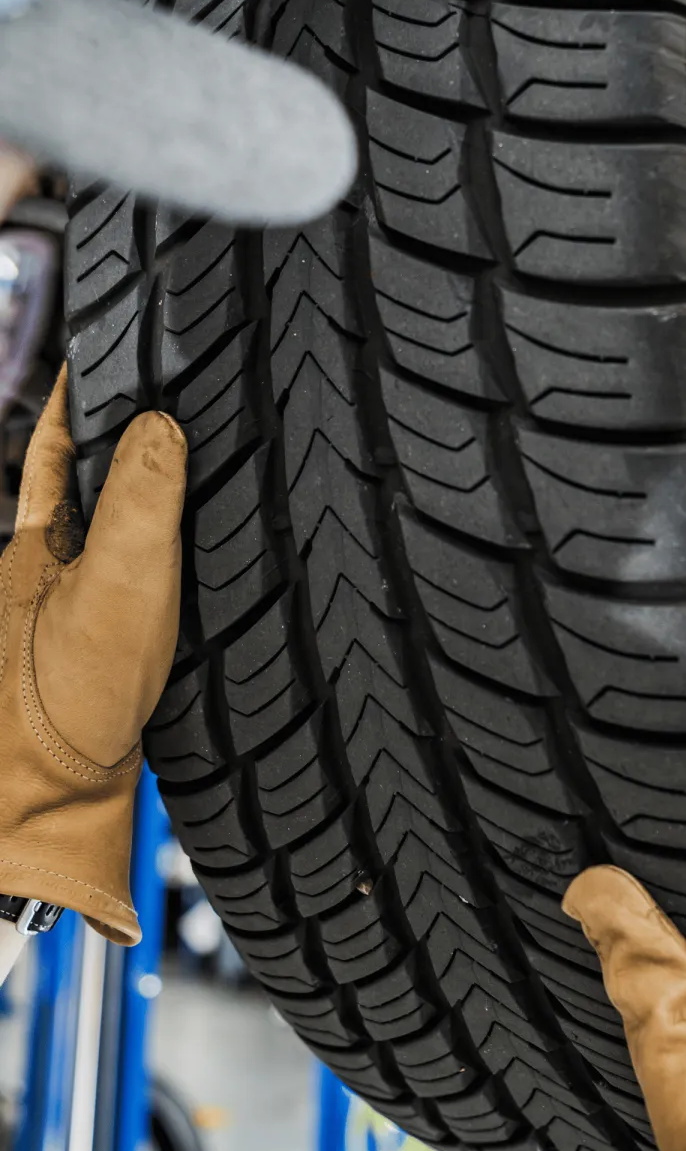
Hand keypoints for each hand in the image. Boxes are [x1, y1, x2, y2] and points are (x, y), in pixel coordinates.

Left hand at [0, 370, 185, 943]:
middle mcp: (43, 565)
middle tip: (154, 392)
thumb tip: (161, 425)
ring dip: (136, 486)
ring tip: (181, 456)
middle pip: (78, 476)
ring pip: (105, 522)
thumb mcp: (114, 584)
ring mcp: (68, 604)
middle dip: (112, 431)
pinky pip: (130, 569)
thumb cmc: (65, 702)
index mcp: (35, 537)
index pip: (55, 440)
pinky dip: (154, 547)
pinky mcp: (99, 641)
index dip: (81, 391)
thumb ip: (139, 500)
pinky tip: (185, 556)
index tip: (105, 348)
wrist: (52, 802)